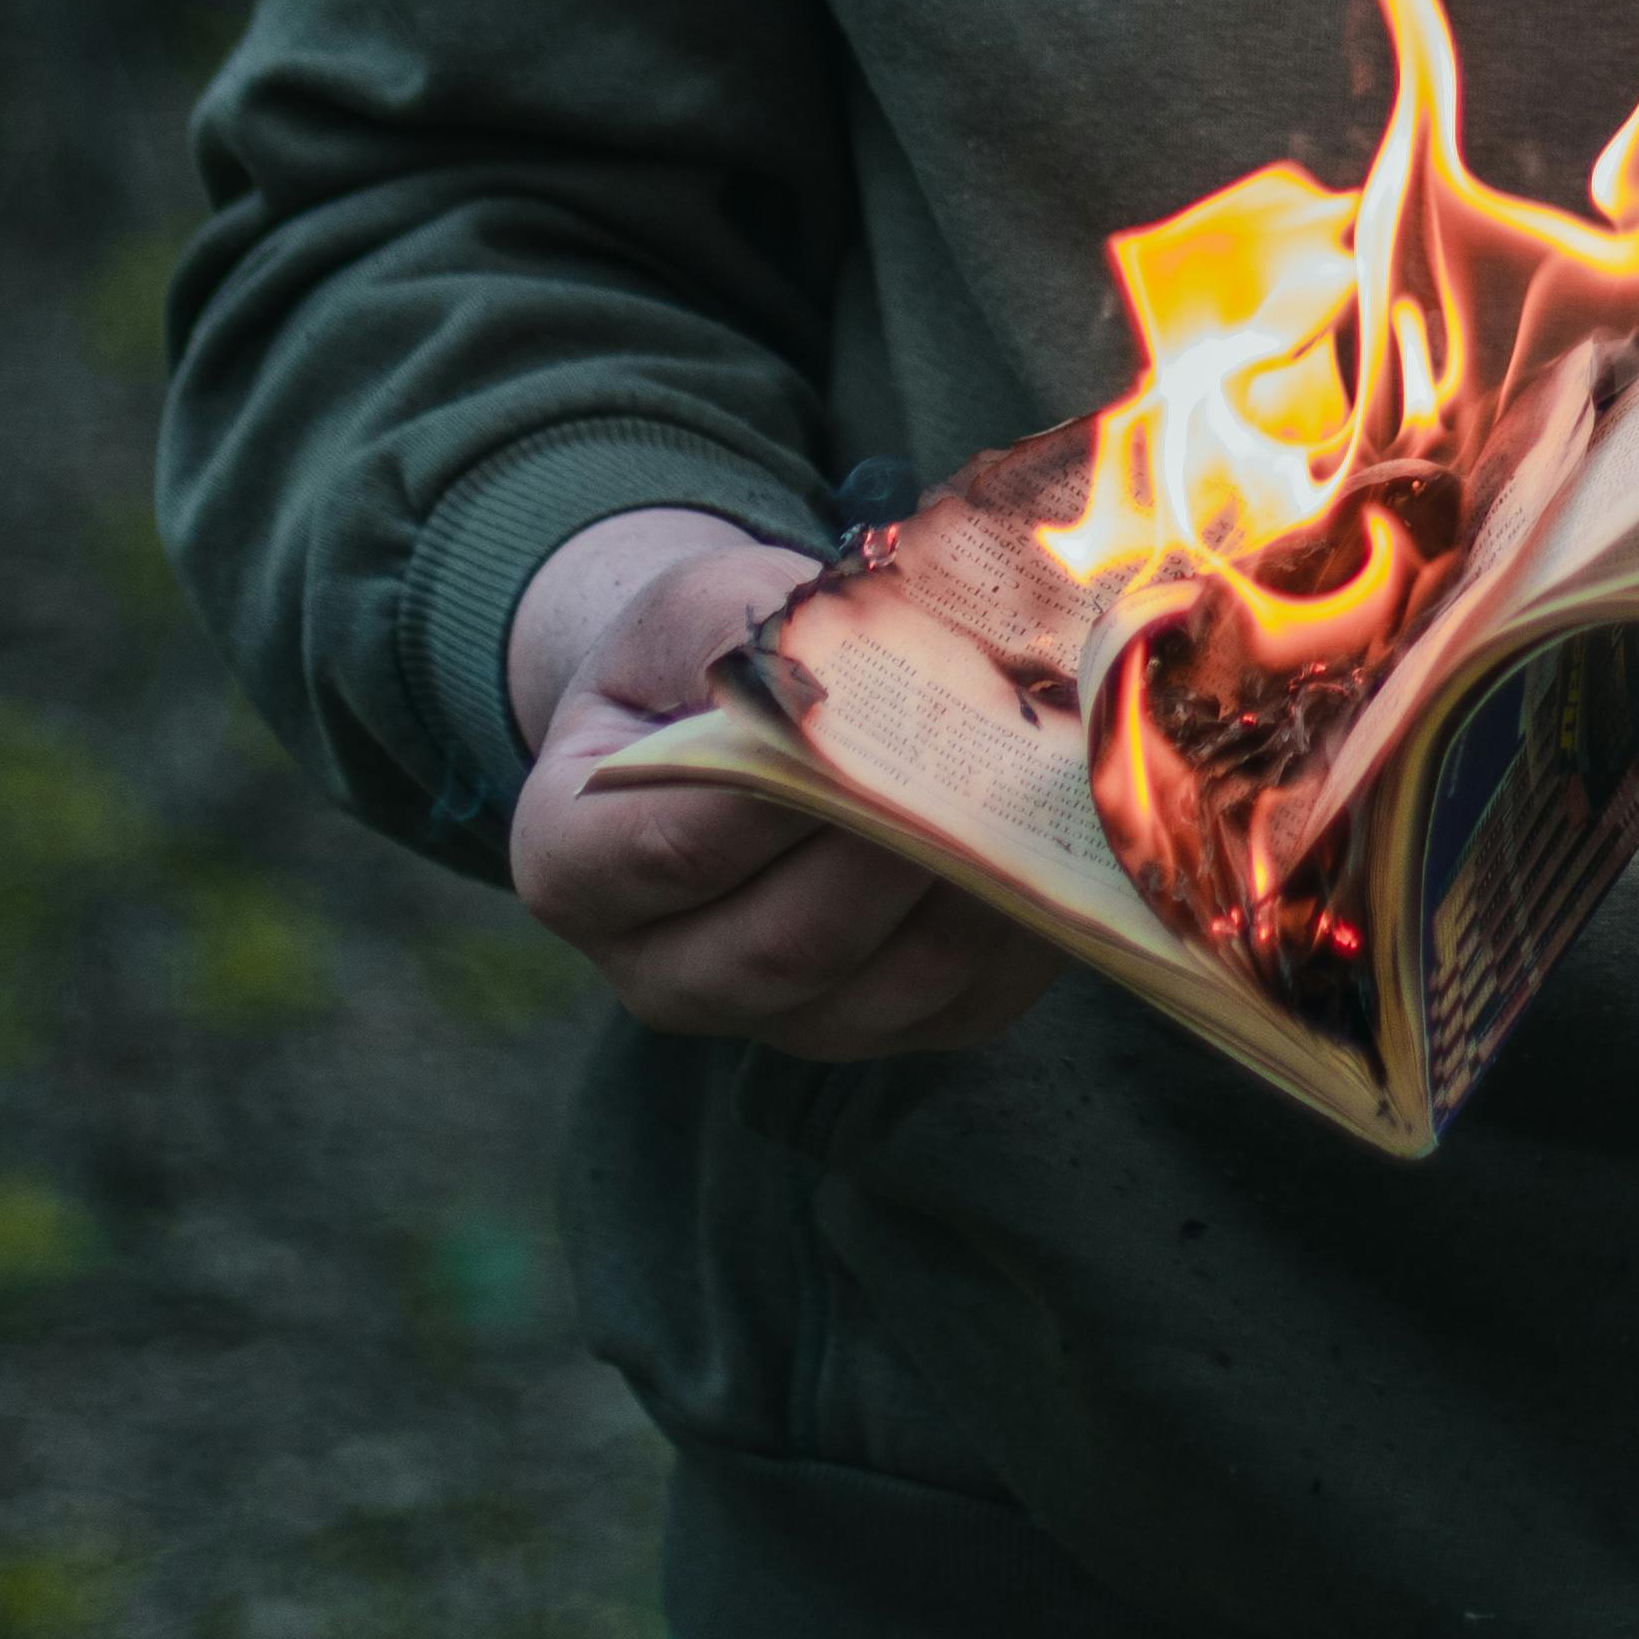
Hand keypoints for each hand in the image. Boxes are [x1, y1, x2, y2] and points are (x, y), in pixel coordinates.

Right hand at [505, 505, 1062, 1061]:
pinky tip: (1065, 846)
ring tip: (1042, 796)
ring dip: (976, 895)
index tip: (870, 728)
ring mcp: (770, 1019)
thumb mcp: (700, 609)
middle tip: (986, 765)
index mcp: (573, 864)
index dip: (778, 797)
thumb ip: (769, 636)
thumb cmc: (700, 652)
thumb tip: (900, 646)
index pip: (679, 847)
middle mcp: (660, 971)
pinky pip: (959, 1010)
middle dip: (897, 851)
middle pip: (789, 944)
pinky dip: (1020, 935)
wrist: (716, 713)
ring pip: (887, 991)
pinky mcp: (875, 1030)